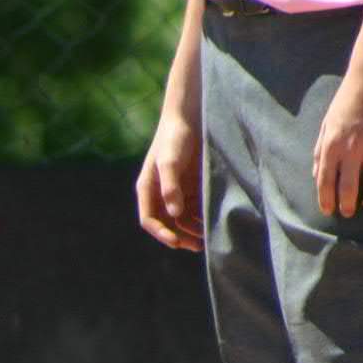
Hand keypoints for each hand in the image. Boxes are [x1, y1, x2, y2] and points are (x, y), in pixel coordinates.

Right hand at [136, 111, 203, 250]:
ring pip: (182, 219)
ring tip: (209, 238)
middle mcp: (160, 194)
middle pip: (167, 224)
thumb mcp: (170, 161)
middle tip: (197, 246)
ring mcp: (176, 191)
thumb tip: (174, 214)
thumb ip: (170, 187)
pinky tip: (215, 222)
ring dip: (193, 230)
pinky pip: (196, 208)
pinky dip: (203, 217)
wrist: (190, 116)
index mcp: (147, 189)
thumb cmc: (175, 136)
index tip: (176, 243)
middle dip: (180, 236)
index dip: (162, 234)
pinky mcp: (192, 186)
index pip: (150, 220)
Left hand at [315, 64, 362, 216]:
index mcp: (330, 146)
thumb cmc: (345, 101)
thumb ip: (320, 151)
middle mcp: (350, 149)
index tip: (328, 211)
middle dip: (347, 204)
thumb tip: (317, 175)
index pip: (325, 182)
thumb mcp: (326, 125)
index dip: (326, 200)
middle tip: (348, 213)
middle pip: (348, 187)